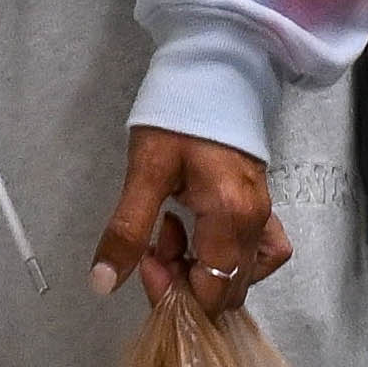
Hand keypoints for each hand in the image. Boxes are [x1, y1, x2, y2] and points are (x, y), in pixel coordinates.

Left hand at [102, 125, 287, 318]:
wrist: (210, 73)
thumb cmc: (177, 115)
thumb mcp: (144, 170)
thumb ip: (128, 230)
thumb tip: (103, 282)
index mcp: (230, 216)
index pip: (210, 292)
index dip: (173, 292)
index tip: (145, 260)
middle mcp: (255, 223)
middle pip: (226, 291)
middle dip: (183, 283)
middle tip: (153, 246)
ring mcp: (264, 216)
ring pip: (240, 276)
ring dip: (203, 272)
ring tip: (172, 234)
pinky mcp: (262, 207)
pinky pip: (262, 253)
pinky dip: (233, 261)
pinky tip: (203, 242)